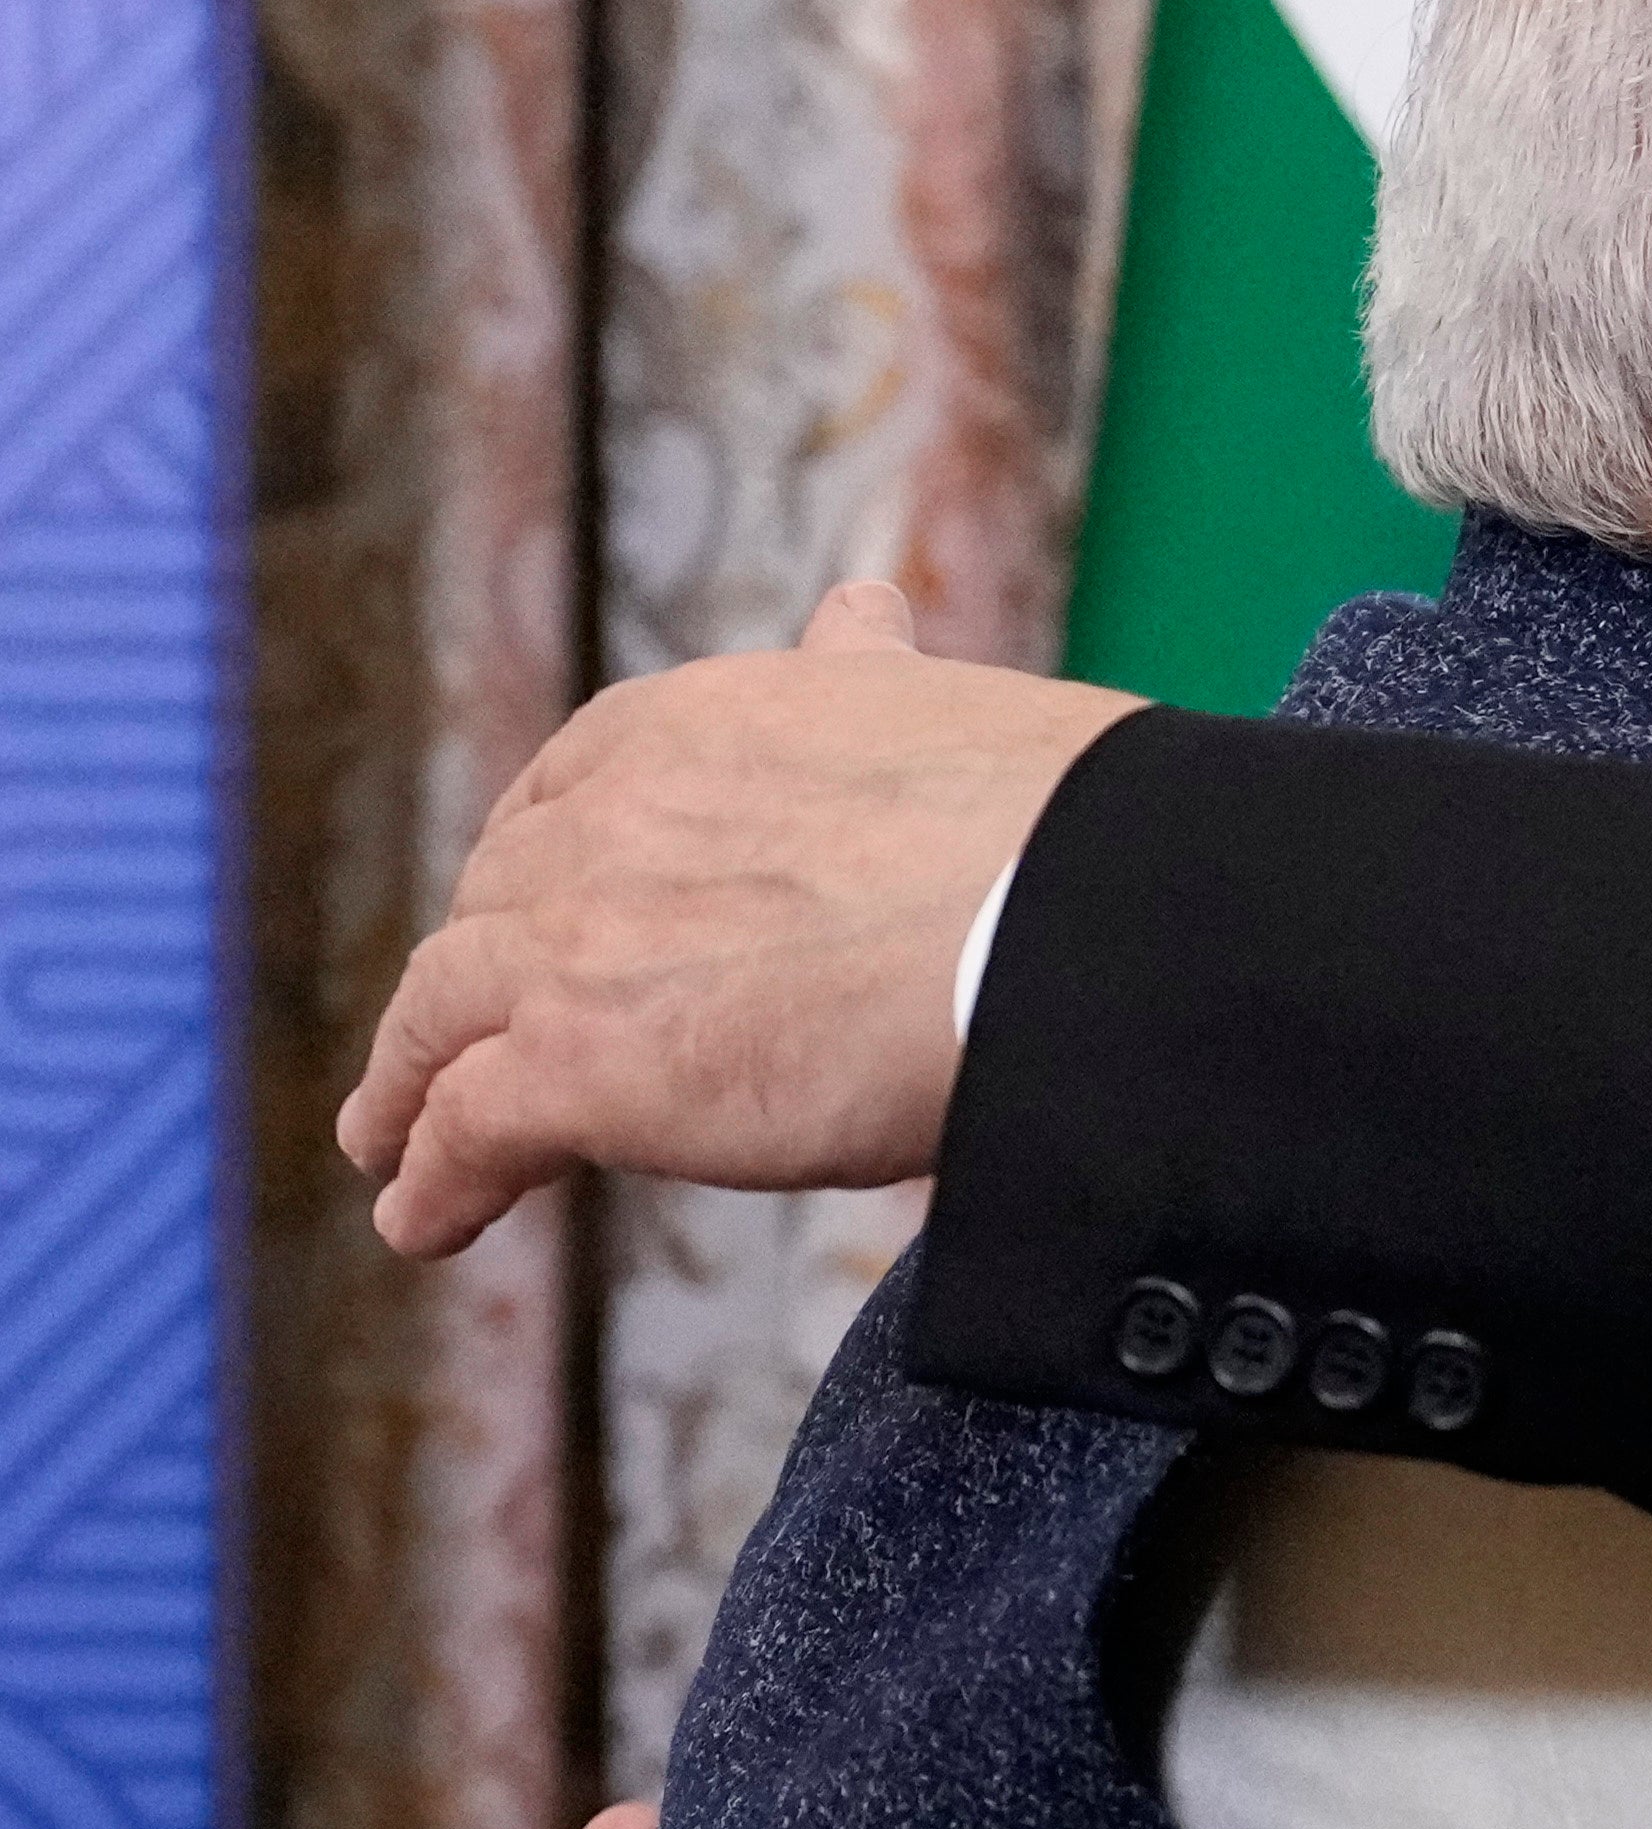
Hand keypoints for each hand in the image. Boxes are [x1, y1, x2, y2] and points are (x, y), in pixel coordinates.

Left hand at [336, 582, 1141, 1257]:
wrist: (1078, 922)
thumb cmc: (1059, 831)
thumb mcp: (935, 705)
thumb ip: (869, 678)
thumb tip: (861, 607)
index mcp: (695, 724)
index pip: (576, 790)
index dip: (553, 864)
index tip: (554, 909)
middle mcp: (609, 816)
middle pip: (499, 906)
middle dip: (480, 973)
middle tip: (473, 1039)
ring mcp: (576, 941)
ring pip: (444, 1014)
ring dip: (415, 1082)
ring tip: (396, 1139)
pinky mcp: (576, 1065)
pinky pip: (467, 1129)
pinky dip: (434, 1180)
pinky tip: (423, 1221)